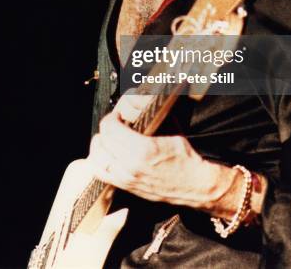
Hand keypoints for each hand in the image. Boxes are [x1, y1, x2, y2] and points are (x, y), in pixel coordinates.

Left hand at [87, 93, 241, 215]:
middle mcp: (130, 166)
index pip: (110, 128)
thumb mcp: (170, 128)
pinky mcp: (127, 187)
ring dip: (100, 146)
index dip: (111, 117)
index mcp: (142, 149)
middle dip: (105, 129)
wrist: (195, 184)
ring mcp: (126, 179)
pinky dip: (100, 162)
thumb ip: (149, 115)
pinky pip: (101, 173)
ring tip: (109, 140)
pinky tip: (108, 155)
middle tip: (114, 125)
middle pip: (100, 142)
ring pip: (96, 160)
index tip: (118, 114)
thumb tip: (136, 102)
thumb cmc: (185, 156)